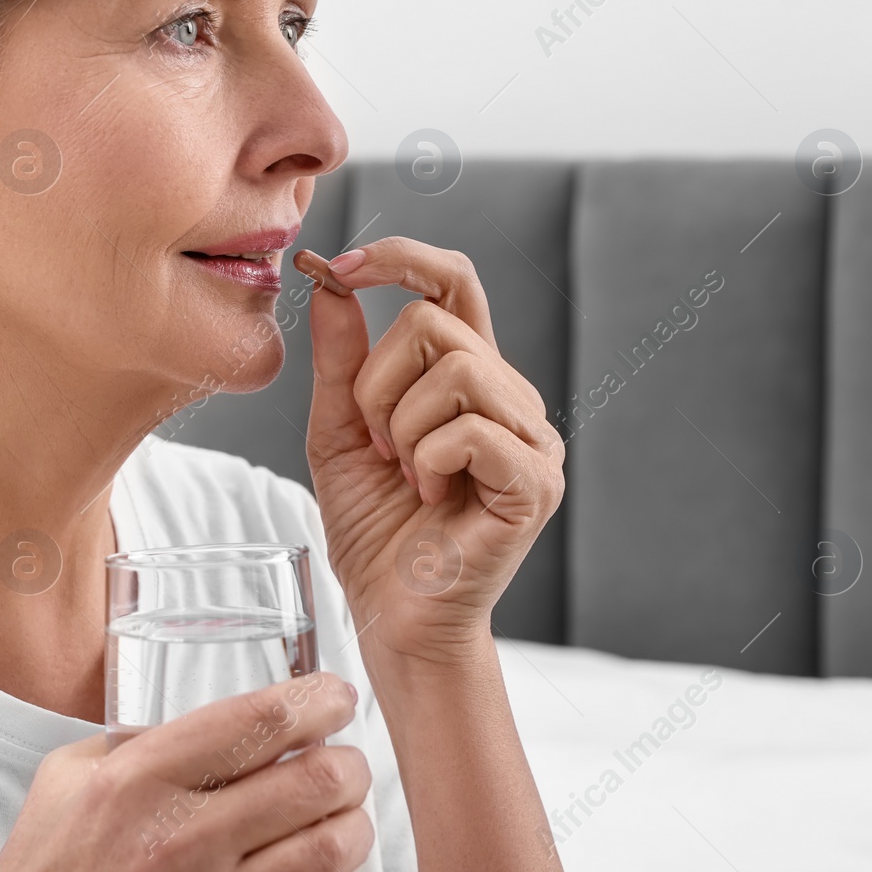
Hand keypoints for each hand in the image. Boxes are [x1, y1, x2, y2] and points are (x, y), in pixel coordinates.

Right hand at [0, 672, 372, 871]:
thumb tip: (201, 723)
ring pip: (329, 848)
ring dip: (352, 823)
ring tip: (343, 812)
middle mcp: (180, 837)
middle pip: (314, 781)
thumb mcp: (65, 783)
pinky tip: (308, 865)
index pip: (259, 721)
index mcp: (138, 779)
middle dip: (349, 762)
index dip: (317, 700)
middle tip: (345, 758)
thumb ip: (133, 743)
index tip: (334, 696)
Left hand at [296, 237, 565, 664]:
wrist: (392, 613)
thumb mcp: (338, 431)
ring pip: (454, 369)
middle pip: (435, 321)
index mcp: (467, 376)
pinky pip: (470, 429)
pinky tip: (430, 495)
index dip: (400, 259)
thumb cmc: (374, 528)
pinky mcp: (535, 481)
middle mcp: (510, 395)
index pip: (453, 281)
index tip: (340, 267)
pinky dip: (427, 459)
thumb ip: (342, 362)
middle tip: (376, 445)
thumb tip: (335, 286)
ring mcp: (532, 437)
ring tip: (406, 474)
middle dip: (376, 382)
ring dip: (401, 425)